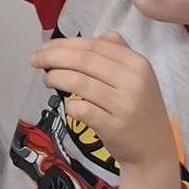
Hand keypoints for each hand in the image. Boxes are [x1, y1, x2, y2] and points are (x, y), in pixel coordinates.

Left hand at [30, 33, 181, 188]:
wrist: (154, 150)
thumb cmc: (140, 109)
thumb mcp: (137, 77)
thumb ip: (117, 53)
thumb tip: (92, 37)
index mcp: (137, 63)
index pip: (93, 46)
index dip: (64, 44)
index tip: (44, 47)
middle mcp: (132, 81)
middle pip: (82, 60)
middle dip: (52, 57)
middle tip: (34, 59)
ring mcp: (123, 104)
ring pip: (77, 82)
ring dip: (55, 78)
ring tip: (47, 79)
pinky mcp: (112, 126)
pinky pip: (79, 108)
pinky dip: (68, 105)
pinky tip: (68, 105)